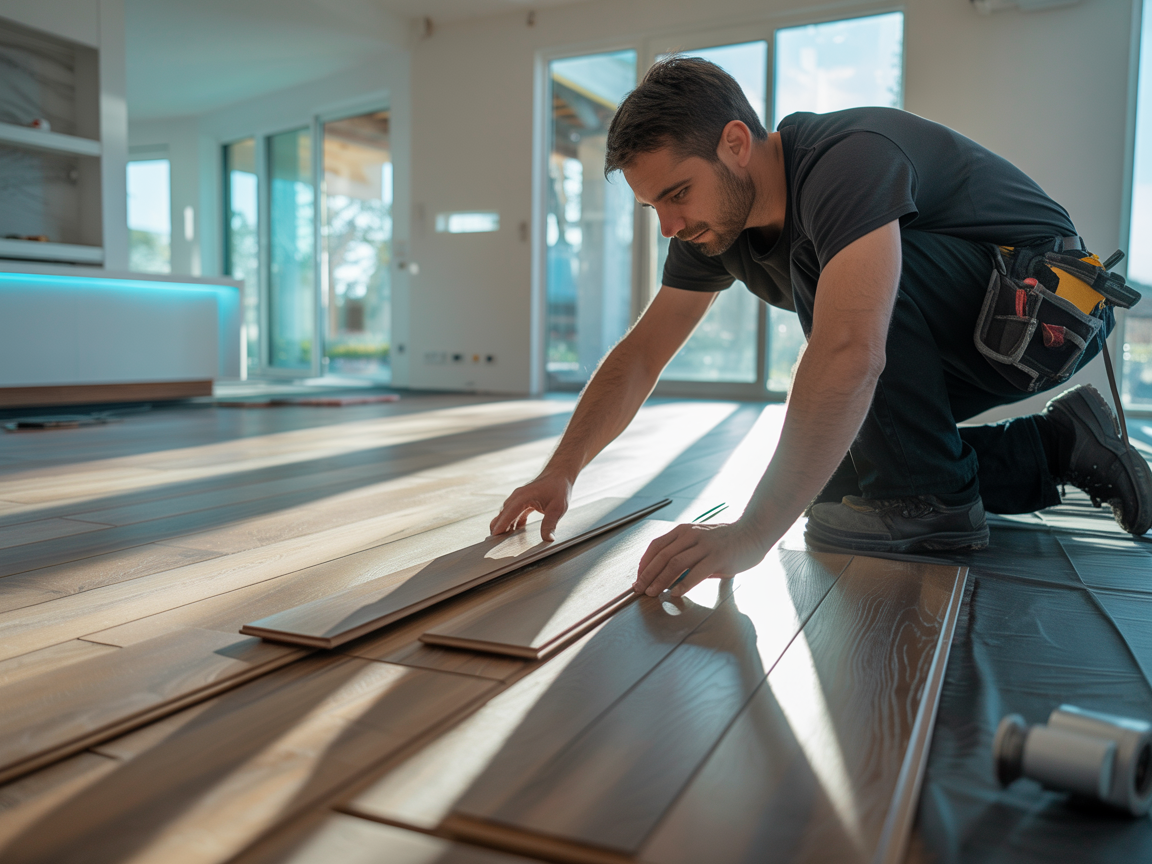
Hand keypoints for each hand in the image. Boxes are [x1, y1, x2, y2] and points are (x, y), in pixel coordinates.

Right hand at [489, 472, 572, 540]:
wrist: (560, 474)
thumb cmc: (559, 487)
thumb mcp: (557, 508)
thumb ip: (550, 524)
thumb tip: (547, 539)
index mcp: (522, 497)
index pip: (507, 514)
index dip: (500, 526)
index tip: (493, 537)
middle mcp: (517, 497)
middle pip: (503, 514)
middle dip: (497, 527)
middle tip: (493, 543)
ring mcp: (519, 498)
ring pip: (507, 514)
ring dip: (504, 525)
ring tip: (501, 540)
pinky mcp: (523, 500)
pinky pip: (513, 513)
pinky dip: (512, 522)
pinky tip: (514, 531)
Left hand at [633, 520, 770, 596]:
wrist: (752, 533)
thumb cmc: (725, 541)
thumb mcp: (699, 543)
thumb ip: (684, 556)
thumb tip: (667, 577)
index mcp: (684, 531)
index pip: (656, 546)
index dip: (644, 563)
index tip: (638, 578)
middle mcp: (691, 535)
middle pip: (662, 555)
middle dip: (648, 574)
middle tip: (640, 589)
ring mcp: (705, 545)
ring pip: (675, 563)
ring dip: (661, 580)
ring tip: (653, 592)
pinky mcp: (718, 557)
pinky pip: (696, 572)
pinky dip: (683, 584)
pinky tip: (676, 593)